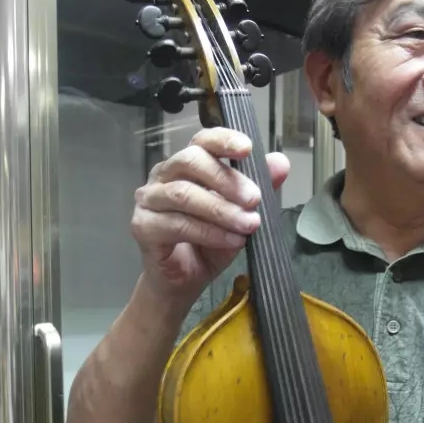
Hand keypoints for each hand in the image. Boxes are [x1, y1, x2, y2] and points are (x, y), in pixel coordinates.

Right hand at [131, 127, 289, 301]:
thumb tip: (281, 162)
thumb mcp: (240, 215)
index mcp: (185, 166)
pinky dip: (209, 233)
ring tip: (248, 224)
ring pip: (184, 195)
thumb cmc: (209, 244)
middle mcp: (163, 176)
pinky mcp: (142, 227)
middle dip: (225, 179)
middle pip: (190, 161)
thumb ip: (257, 188)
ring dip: (221, 210)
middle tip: (254, 198)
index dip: (222, 140)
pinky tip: (232, 240)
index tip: (247, 149)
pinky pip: (177, 224)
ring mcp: (149, 200)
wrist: (184, 282)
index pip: (201, 141)